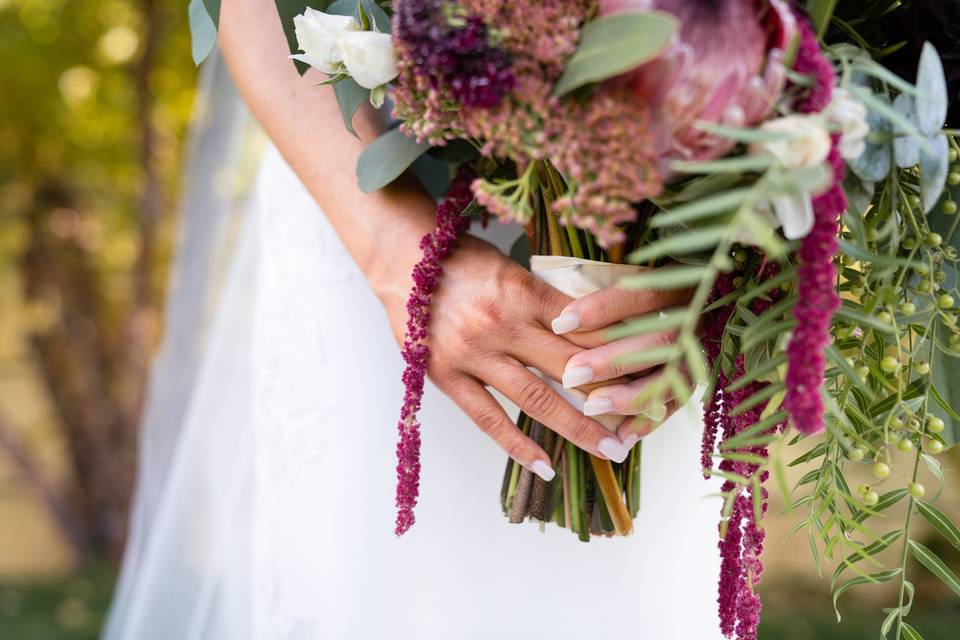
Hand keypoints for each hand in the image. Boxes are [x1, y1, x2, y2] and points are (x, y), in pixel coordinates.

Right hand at [378, 236, 634, 479]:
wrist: (400, 258)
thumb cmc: (461, 259)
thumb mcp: (513, 267)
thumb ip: (548, 301)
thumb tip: (596, 331)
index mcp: (524, 290)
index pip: (586, 328)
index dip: (622, 352)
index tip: (653, 374)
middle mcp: (502, 323)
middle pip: (571, 366)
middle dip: (613, 395)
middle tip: (648, 422)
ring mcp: (473, 353)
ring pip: (537, 398)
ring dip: (578, 428)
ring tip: (611, 451)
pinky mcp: (446, 376)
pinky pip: (488, 419)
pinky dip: (519, 445)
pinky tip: (547, 466)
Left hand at [550, 281, 691, 446]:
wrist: (700, 298)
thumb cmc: (639, 290)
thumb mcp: (632, 274)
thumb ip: (613, 273)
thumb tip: (580, 277)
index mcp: (683, 280)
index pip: (645, 293)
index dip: (603, 308)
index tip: (561, 322)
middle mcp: (700, 314)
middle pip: (662, 339)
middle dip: (615, 359)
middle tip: (573, 374)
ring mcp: (703, 347)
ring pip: (675, 376)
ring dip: (632, 395)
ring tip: (593, 406)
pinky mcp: (697, 376)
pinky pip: (678, 402)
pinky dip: (650, 419)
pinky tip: (622, 434)